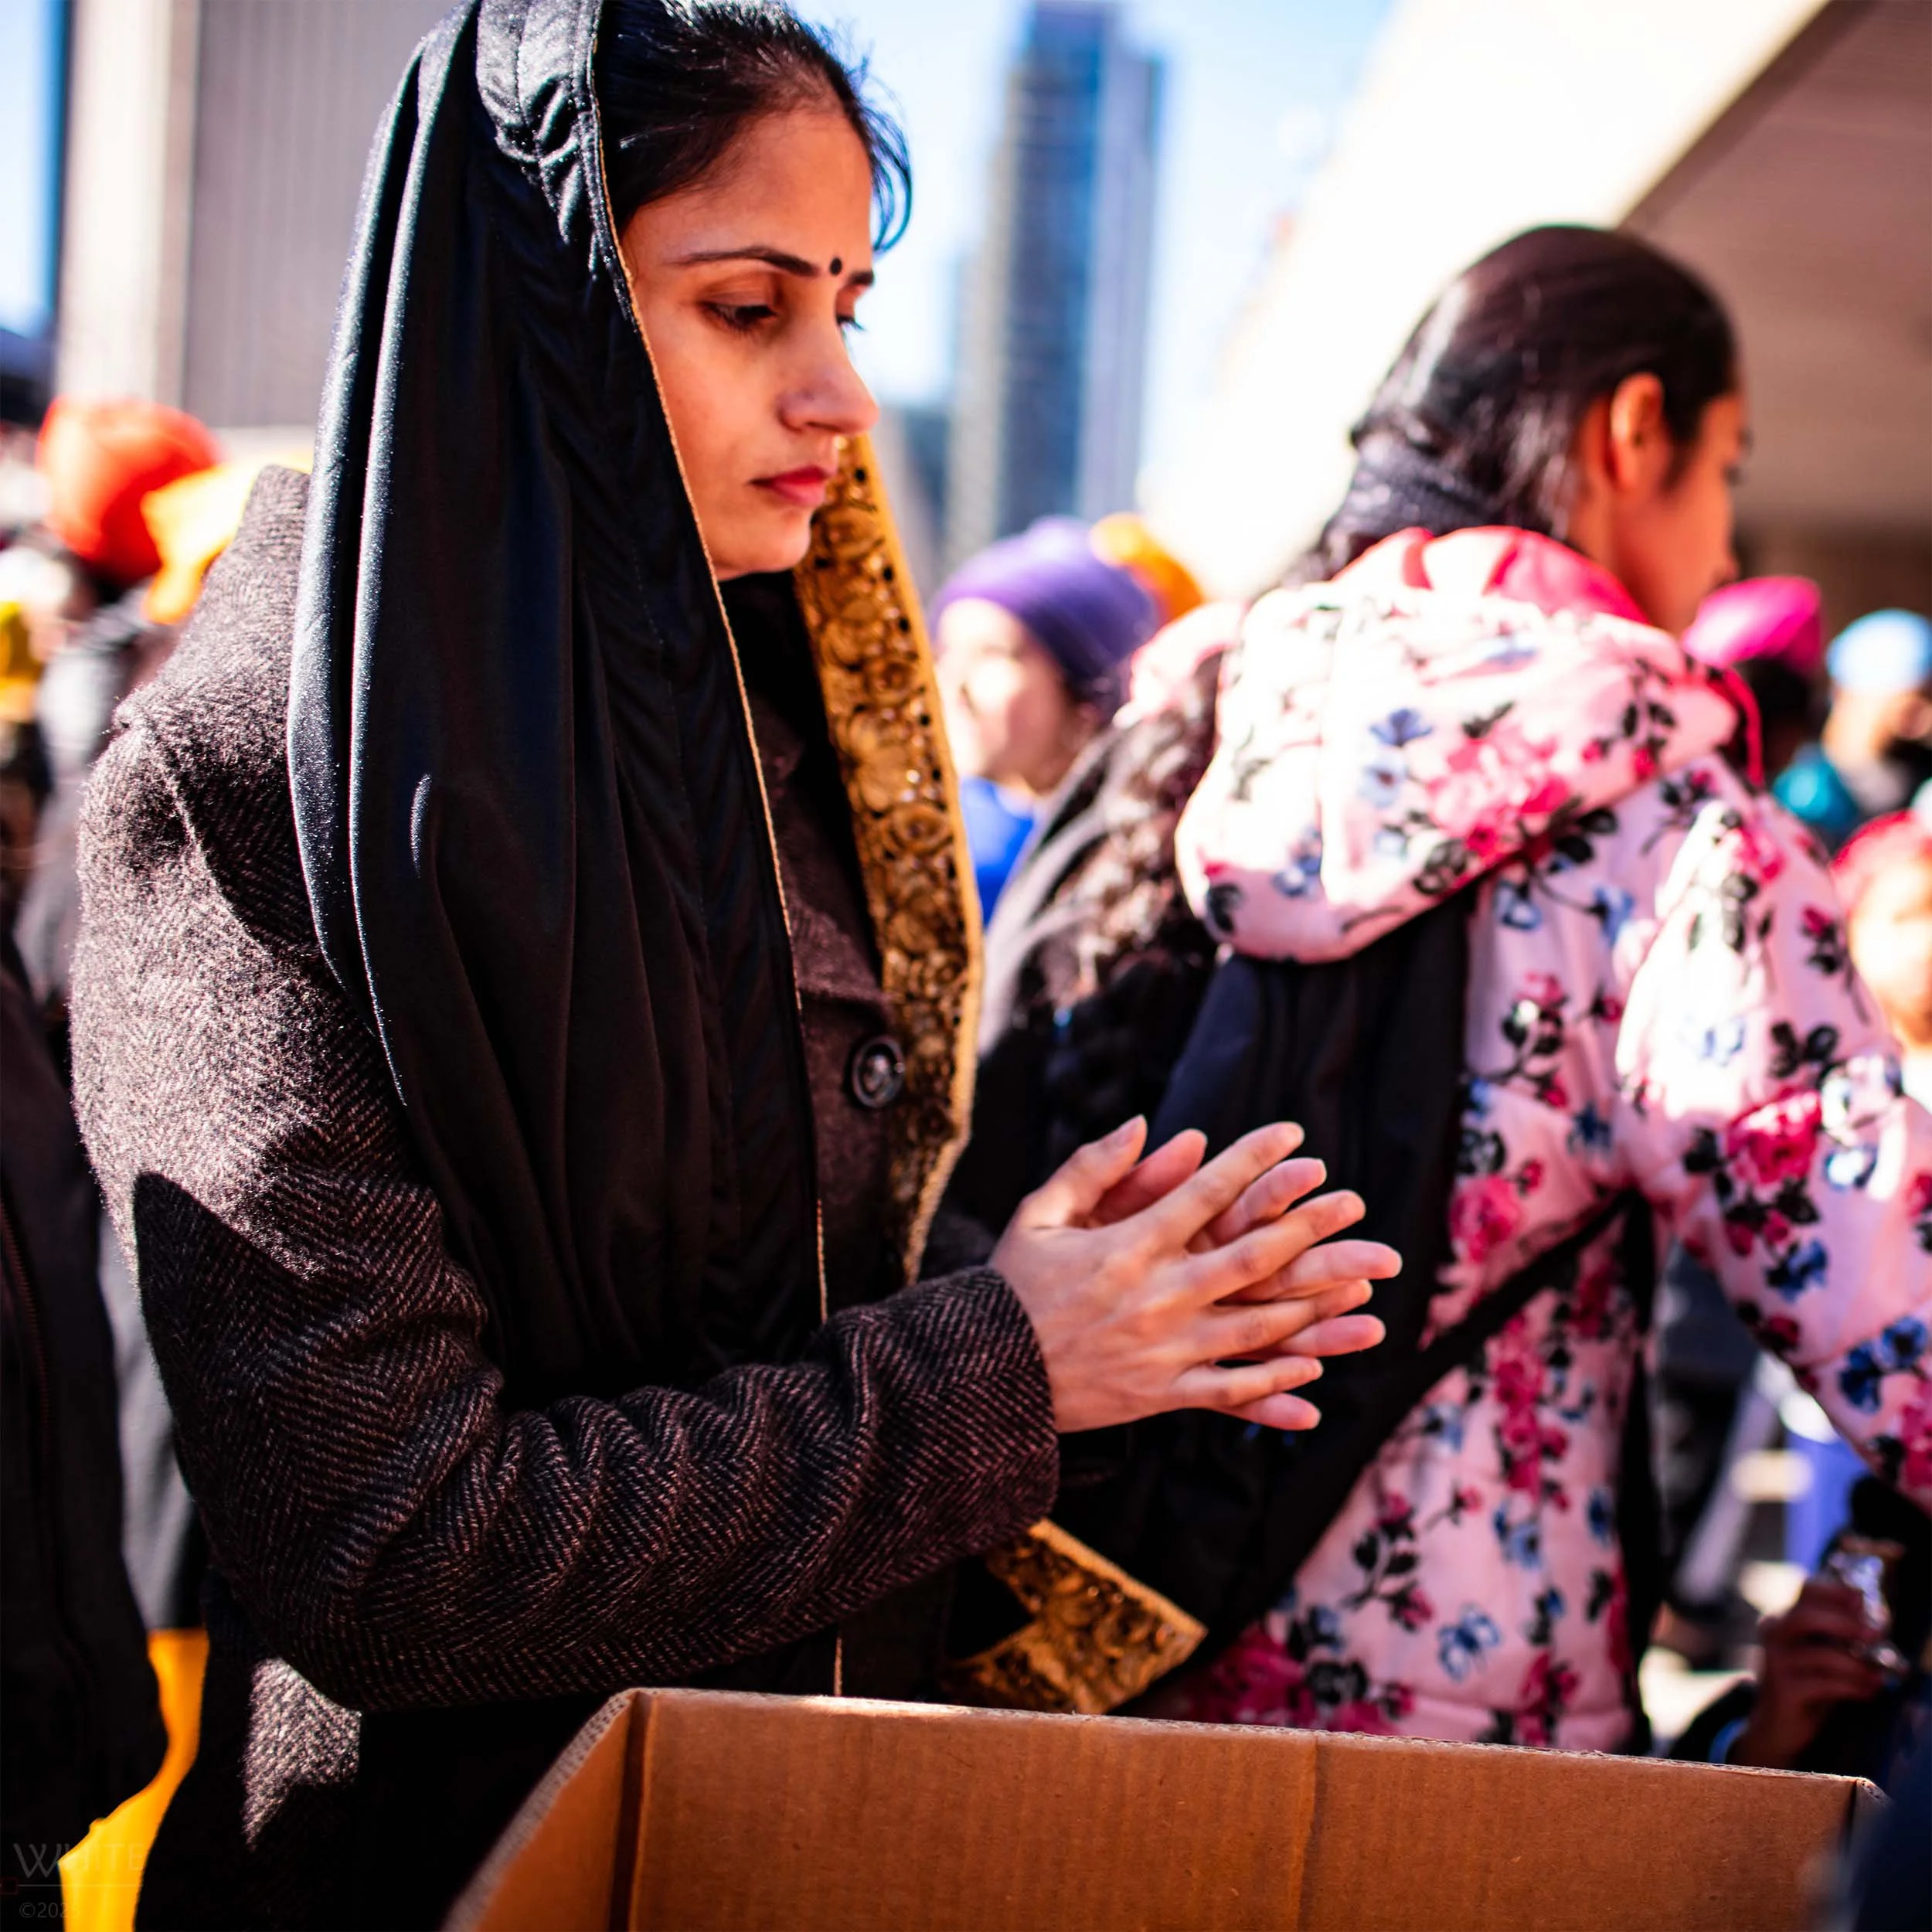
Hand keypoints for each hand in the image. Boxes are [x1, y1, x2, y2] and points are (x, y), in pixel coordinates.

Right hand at [992, 1117, 1397, 1434]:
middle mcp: (1155, 1297)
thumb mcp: (1040, 1215)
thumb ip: (1092, 1168)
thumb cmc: (1012, 1287)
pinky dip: (1273, 1382)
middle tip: (1353, 1206)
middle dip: (1308, 1229)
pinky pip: (1229, 1391)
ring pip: (1253, 1327)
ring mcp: (1163, 1352)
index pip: (1204, 1194)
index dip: (1253, 1160)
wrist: (986, 1376)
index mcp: (1128, 1247)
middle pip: (1248, 1258)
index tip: (1295, 1135)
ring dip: (1310, 1306)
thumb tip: (1141, 1122)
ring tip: (1356, 1287)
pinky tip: (1312, 1370)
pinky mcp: (1160, 1397)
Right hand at [1729, 1578, 1887, 1768]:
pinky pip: (1824, 1685)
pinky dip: (1852, 1687)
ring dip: (1856, 1665)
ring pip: (1820, 1654)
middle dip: (1845, 1623)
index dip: (1834, 1591)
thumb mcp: (1820, 1655)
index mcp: (1783, 1619)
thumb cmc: (1805, 1684)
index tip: (1863, 1599)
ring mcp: (1774, 1662)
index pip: (1806, 1592)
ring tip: (1878, 1676)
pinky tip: (1867, 1692)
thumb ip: (1839, 1638)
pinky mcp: (1783, 1690)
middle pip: (1806, 1616)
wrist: (1776, 1725)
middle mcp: (1773, 1634)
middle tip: (1876, 1633)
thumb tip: (1874, 1623)